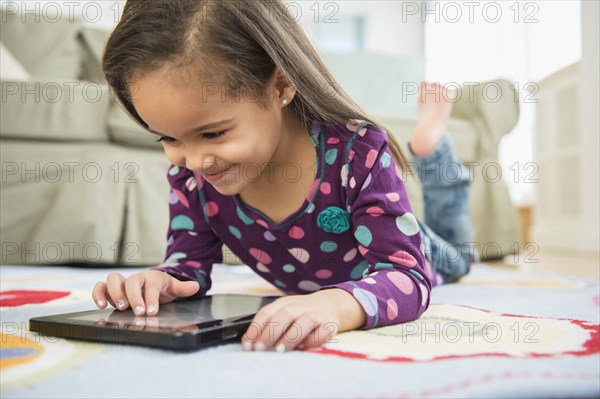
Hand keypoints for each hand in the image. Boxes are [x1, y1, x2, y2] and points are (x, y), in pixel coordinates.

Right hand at [92, 270, 199, 315]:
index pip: (151, 285)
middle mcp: (136, 278)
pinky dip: (98, 293)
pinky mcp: (111, 288)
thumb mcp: (174, 288)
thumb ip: (183, 288)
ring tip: (120, 307)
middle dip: (134, 296)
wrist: (153, 284)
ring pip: (113, 279)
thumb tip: (195, 286)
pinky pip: (101, 286)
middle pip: (132, 281)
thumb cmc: (162, 287)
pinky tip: (101, 305)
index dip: (151, 298)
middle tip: (138, 311)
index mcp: (153, 277)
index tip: (152, 311)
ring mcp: (123, 282)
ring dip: (114, 293)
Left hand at [241, 288, 365, 351]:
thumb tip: (248, 344)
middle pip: (283, 316)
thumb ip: (267, 325)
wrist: (329, 305)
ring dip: (289, 338)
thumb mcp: (282, 312)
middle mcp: (298, 307)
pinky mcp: (328, 325)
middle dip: (270, 333)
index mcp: (283, 304)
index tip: (248, 346)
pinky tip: (303, 347)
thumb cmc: (300, 312)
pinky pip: (320, 333)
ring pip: (302, 324)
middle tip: (260, 349)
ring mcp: (314, 315)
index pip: (266, 313)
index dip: (255, 329)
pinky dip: (311, 341)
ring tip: (279, 350)